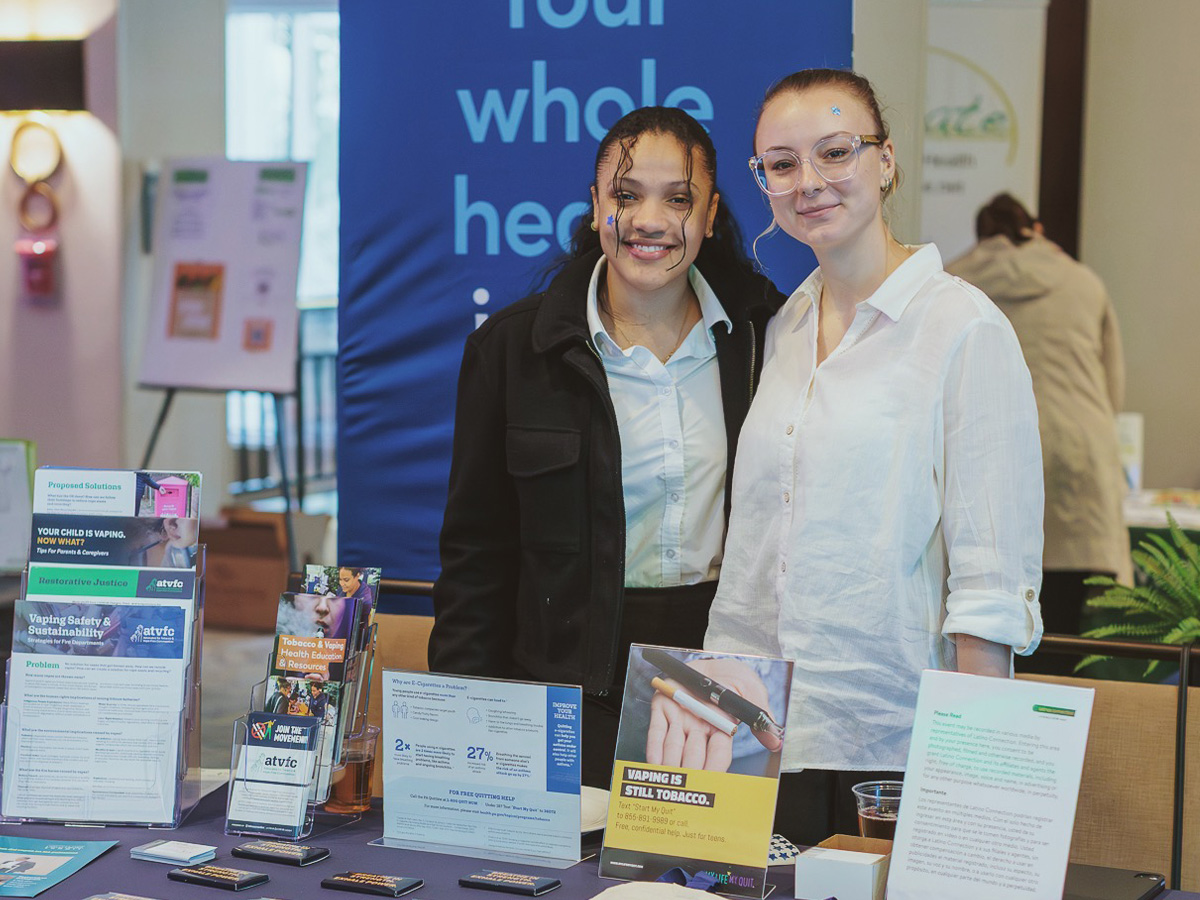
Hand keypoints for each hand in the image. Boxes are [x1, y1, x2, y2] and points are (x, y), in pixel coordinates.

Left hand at [645, 658, 779, 770]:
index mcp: (720, 730)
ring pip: (674, 747)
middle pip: (694, 756)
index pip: (718, 755)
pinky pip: (657, 730)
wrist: (711, 660)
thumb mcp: (751, 693)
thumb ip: (761, 717)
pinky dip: (654, 747)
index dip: (714, 769)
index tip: (710, 783)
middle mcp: (698, 730)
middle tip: (686, 785)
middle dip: (690, 772)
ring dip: (670, 764)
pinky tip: (653, 762)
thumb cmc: (733, 679)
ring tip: (667, 779)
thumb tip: (776, 742)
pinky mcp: (663, 708)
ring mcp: (680, 720)